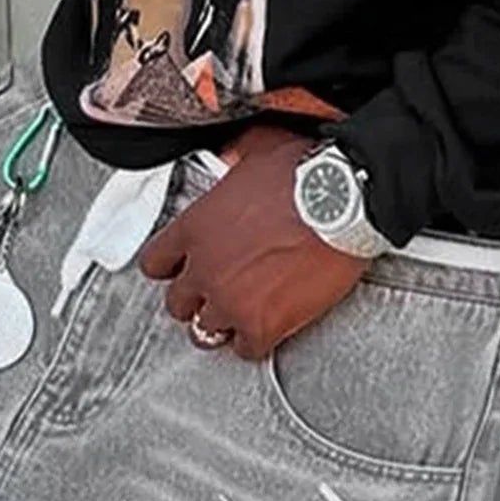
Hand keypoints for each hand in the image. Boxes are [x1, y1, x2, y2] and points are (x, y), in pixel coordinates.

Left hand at [138, 130, 372, 360]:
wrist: (344, 203)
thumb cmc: (306, 175)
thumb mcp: (254, 151)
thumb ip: (230, 161)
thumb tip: (229, 156)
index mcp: (195, 228)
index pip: (155, 263)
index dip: (170, 269)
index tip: (182, 271)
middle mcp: (204, 269)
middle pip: (177, 304)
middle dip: (195, 301)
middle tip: (215, 296)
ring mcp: (230, 301)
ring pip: (204, 333)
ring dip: (221, 325)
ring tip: (238, 318)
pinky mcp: (262, 324)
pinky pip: (245, 349)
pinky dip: (255, 342)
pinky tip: (267, 330)